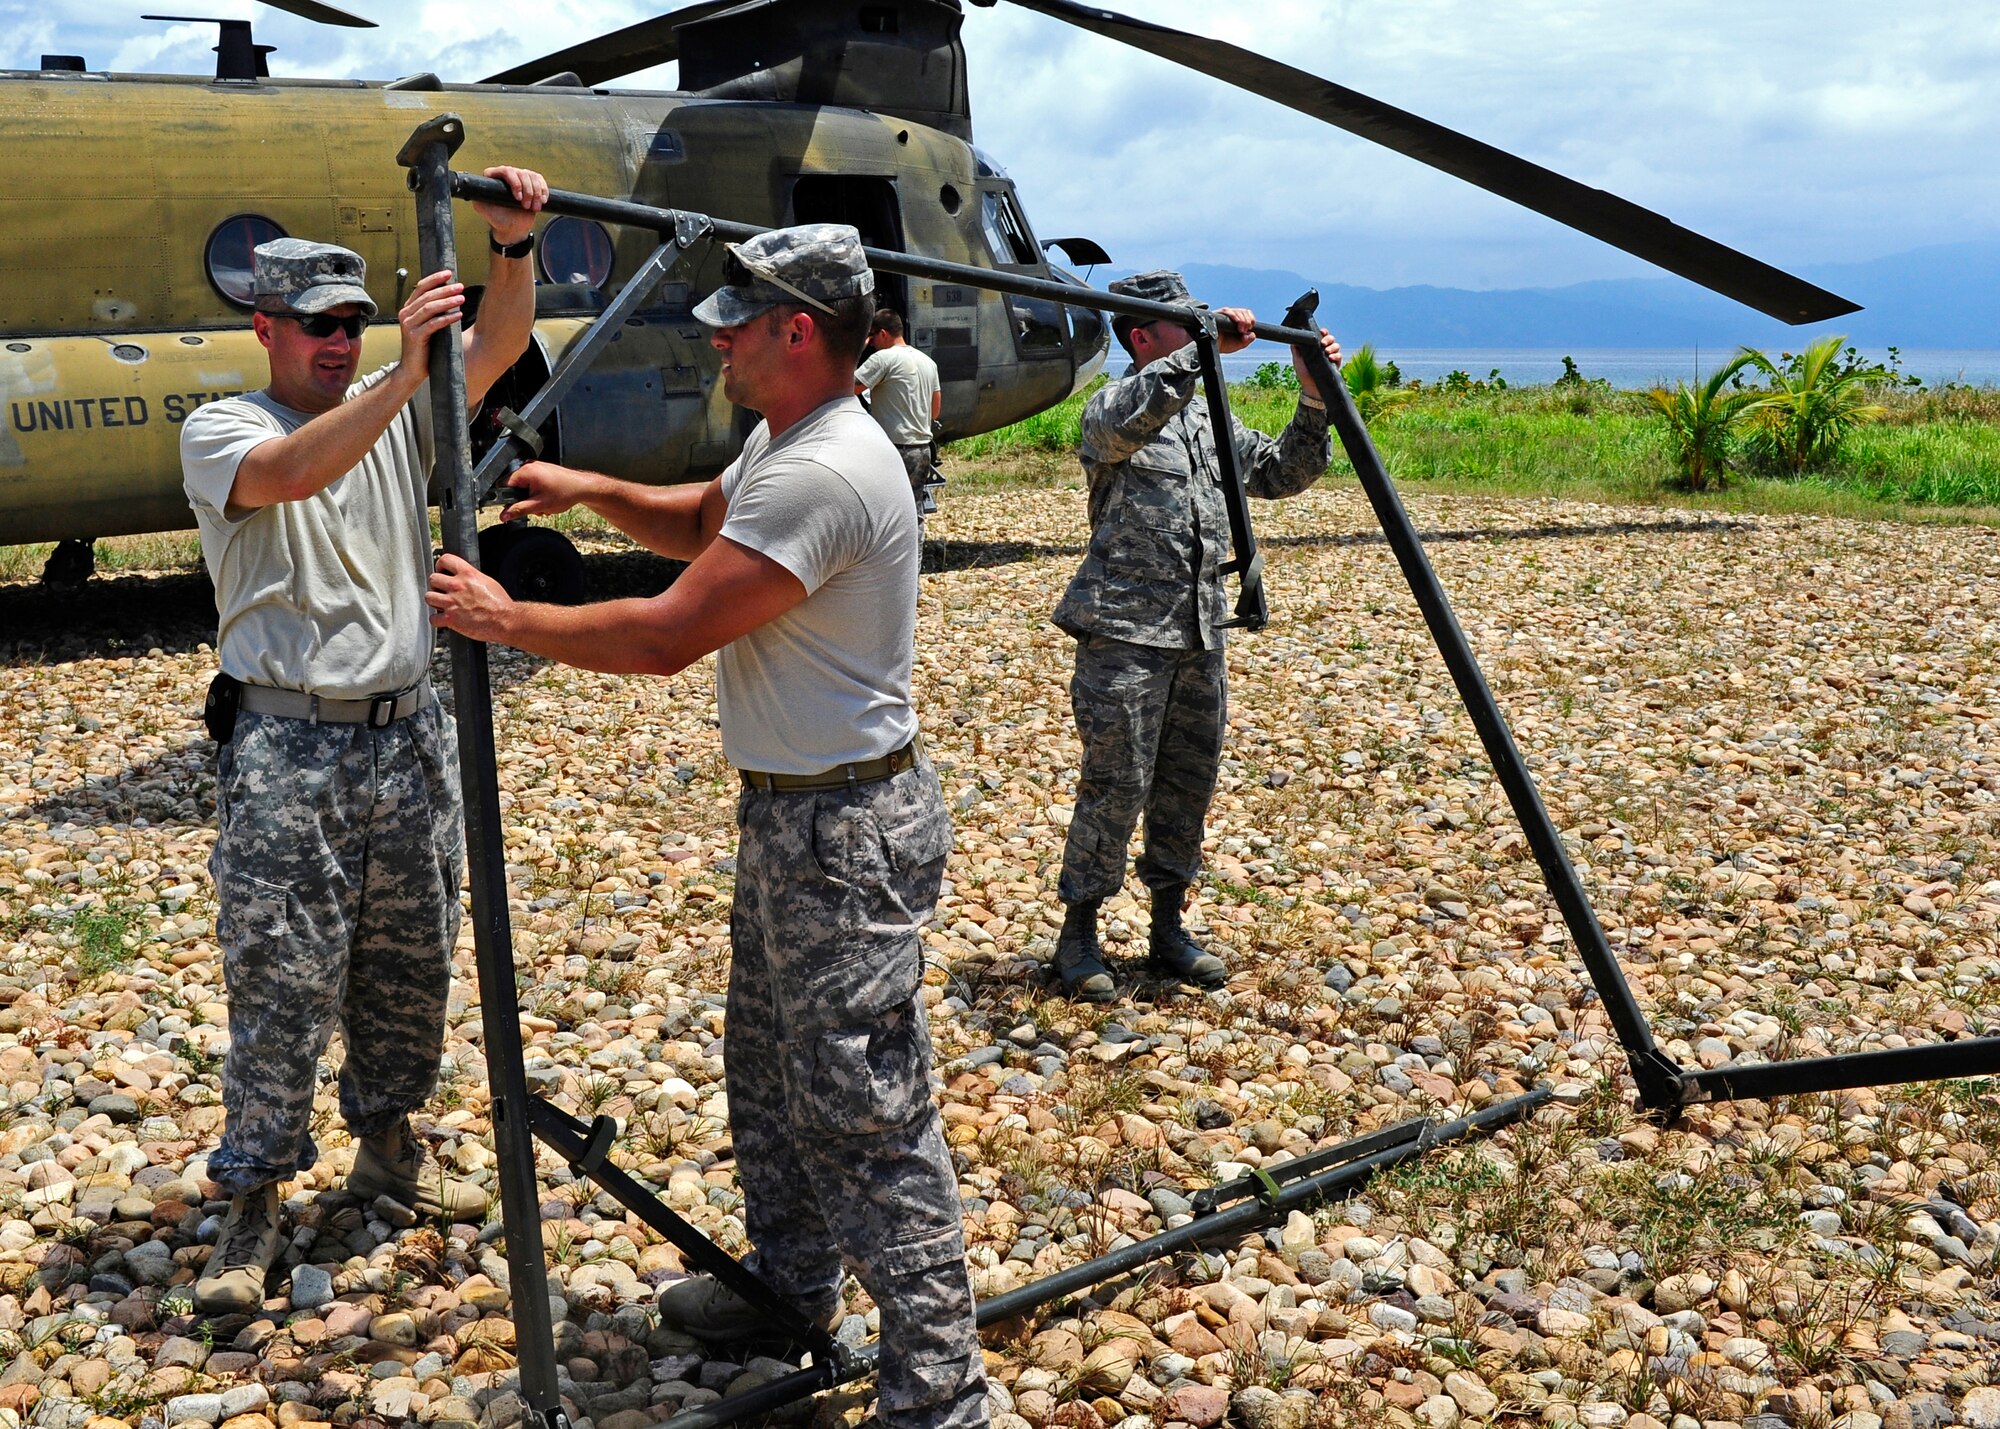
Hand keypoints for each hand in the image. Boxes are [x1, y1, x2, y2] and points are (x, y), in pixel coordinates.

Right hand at [394, 269, 467, 384]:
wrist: (412, 369)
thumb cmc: (424, 348)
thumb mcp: (427, 326)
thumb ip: (433, 313)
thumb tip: (452, 297)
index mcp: (408, 309)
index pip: (420, 288)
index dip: (434, 279)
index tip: (449, 273)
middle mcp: (405, 314)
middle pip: (426, 296)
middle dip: (445, 289)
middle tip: (460, 286)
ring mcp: (409, 325)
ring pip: (429, 308)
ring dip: (447, 302)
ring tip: (462, 298)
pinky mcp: (415, 337)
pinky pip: (433, 324)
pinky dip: (446, 318)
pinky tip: (458, 315)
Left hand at [427, 551, 515, 641]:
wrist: (505, 621)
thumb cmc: (500, 604)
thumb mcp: (488, 581)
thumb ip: (472, 577)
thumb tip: (463, 576)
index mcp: (468, 574)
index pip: (445, 560)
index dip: (441, 566)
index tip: (442, 571)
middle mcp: (457, 586)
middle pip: (433, 579)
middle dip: (437, 585)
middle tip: (443, 591)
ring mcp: (452, 603)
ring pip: (429, 597)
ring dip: (434, 601)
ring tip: (442, 604)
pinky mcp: (450, 619)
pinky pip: (433, 618)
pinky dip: (438, 620)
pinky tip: (444, 619)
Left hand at [474, 166, 548, 247]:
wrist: (513, 228)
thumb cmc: (498, 219)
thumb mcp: (483, 209)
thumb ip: (478, 198)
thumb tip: (476, 190)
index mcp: (494, 178)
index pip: (506, 170)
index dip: (514, 182)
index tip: (517, 197)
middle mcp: (508, 175)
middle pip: (522, 173)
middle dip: (527, 191)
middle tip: (525, 206)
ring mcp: (521, 179)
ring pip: (533, 177)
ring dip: (536, 194)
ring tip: (533, 208)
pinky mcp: (532, 184)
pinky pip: (540, 181)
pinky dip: (543, 191)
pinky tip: (542, 201)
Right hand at [498, 460, 589, 520]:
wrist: (582, 487)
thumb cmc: (566, 492)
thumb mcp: (540, 505)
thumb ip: (519, 510)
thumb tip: (504, 515)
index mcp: (526, 471)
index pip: (504, 485)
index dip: (507, 498)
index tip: (514, 507)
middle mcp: (529, 466)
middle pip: (514, 486)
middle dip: (523, 500)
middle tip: (536, 506)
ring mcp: (535, 467)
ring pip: (523, 487)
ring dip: (531, 498)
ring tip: (544, 502)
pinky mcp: (541, 470)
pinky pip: (531, 483)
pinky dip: (536, 493)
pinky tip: (546, 497)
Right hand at [1214, 306, 1256, 355]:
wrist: (1212, 347)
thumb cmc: (1223, 345)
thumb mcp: (1239, 344)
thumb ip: (1247, 340)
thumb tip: (1253, 334)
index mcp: (1238, 322)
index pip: (1247, 314)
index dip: (1251, 318)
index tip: (1251, 326)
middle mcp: (1232, 317)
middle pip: (1243, 311)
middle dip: (1247, 320)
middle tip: (1245, 330)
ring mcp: (1225, 316)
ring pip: (1237, 310)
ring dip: (1242, 319)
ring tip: (1240, 329)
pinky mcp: (1218, 315)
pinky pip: (1227, 310)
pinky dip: (1233, 315)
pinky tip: (1236, 321)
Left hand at [1292, 327, 1342, 398]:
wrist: (1310, 388)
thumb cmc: (1304, 373)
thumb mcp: (1297, 360)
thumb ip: (1296, 349)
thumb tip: (1294, 337)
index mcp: (1316, 347)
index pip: (1322, 336)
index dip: (1324, 332)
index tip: (1322, 332)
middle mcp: (1325, 350)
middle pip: (1331, 339)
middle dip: (1328, 339)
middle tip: (1323, 343)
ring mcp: (1331, 357)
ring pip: (1336, 346)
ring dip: (1333, 347)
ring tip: (1327, 352)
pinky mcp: (1336, 364)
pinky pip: (1340, 356)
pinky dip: (1336, 356)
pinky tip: (1331, 358)